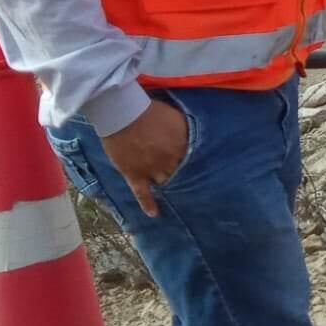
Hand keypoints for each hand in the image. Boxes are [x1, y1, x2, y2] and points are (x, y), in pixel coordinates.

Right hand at [99, 100, 187, 217]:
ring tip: (173, 189)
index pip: (192, 160)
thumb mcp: (177, 118)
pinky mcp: (134, 174)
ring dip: (168, 183)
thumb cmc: (151, 112)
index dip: (194, 162)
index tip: (202, 167)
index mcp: (181, 147)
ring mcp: (150, 170)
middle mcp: (168, 162)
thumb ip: (187, 131)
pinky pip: (142, 194)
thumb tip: (196, 138)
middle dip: (181, 173)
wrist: (123, 114)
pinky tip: (154, 214)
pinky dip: (147, 204)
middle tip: (186, 178)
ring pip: (164, 182)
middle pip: (179, 172)